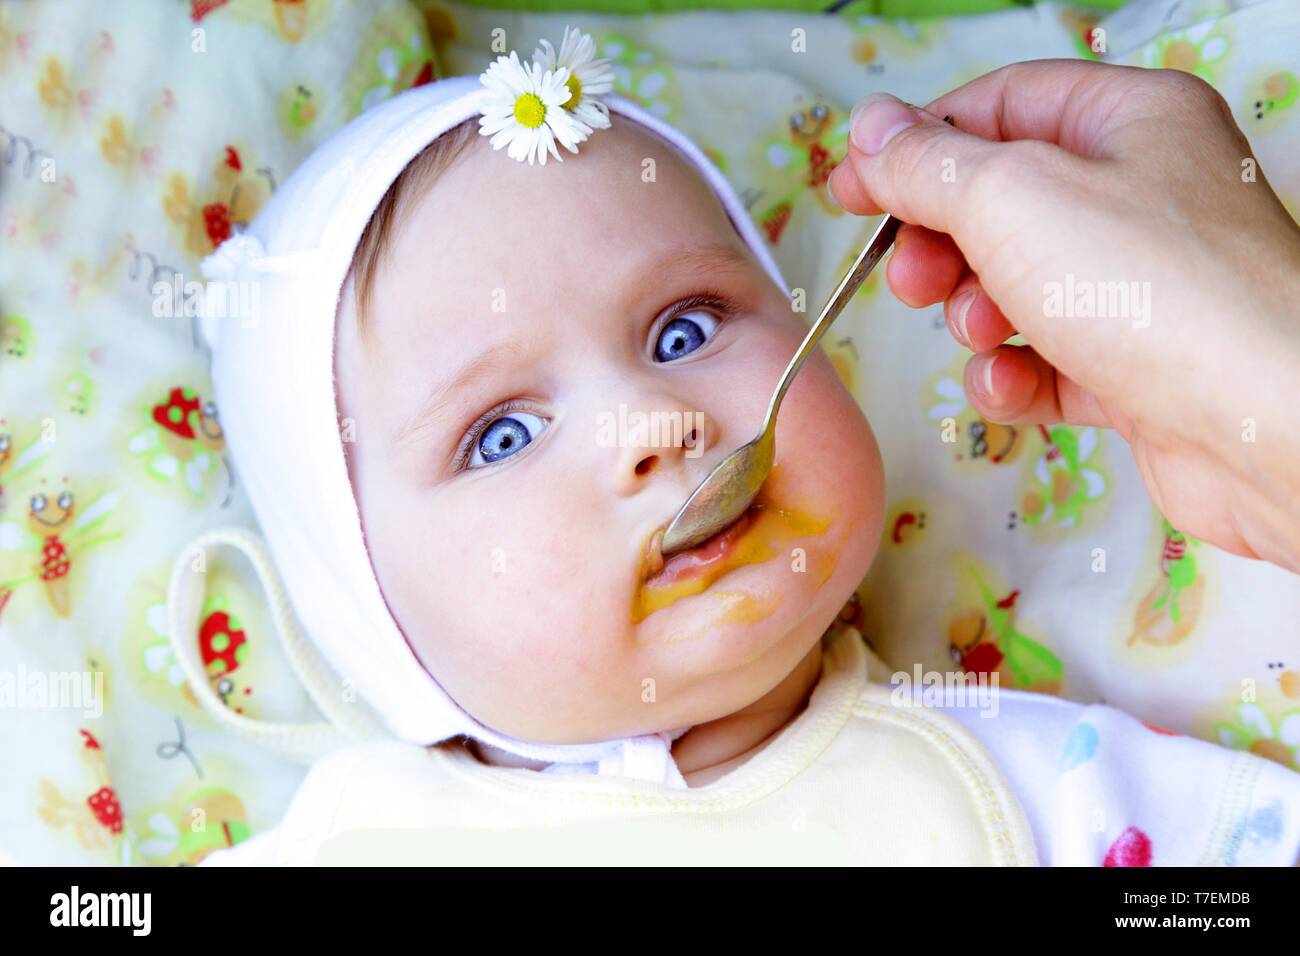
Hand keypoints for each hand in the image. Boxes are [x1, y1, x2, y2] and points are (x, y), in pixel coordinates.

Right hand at [828, 58, 1299, 574]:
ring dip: (977, 314)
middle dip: (942, 244)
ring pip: (1018, 288)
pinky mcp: (1138, 369)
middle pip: (1002, 203)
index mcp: (1128, 122)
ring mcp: (1142, 287)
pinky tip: (1012, 386)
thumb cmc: (1152, 290)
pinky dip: (1016, 375)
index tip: (852, 189)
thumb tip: (871, 129)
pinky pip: (1049, 361)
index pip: (1000, 106)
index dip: (915, 145)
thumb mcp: (1012, 199)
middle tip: (910, 277)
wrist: (1264, 426)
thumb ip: (929, 164)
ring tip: (982, 332)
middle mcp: (1142, 196)